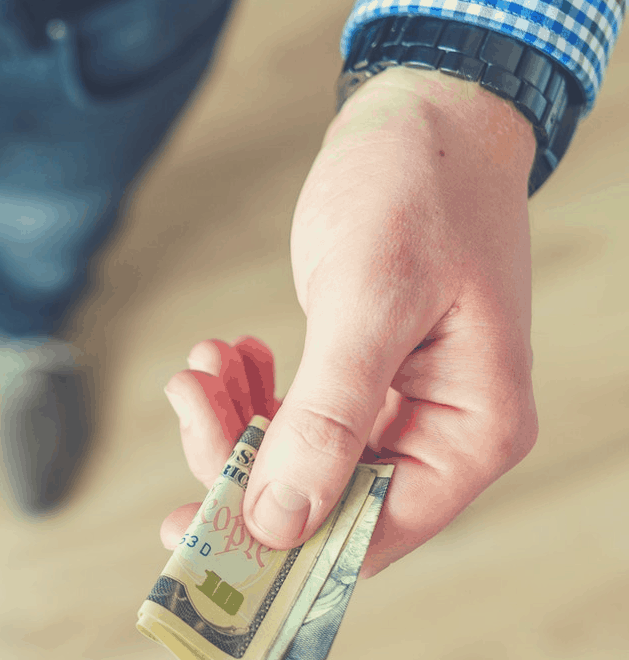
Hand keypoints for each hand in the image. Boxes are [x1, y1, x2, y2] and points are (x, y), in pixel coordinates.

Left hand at [162, 68, 540, 577]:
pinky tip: (225, 355)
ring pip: (296, 462)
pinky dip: (248, 397)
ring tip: (200, 365)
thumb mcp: (370, 297)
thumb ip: (328, 414)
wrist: (426, 113)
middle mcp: (441, 435)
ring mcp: (401, 409)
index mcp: (471, 432)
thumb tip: (280, 522)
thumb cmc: (418, 189)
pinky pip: (294, 419)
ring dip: (235, 424)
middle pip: (321, 503)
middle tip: (188, 401)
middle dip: (240, 464)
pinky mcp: (363, 379)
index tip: (189, 531)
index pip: (368, 534)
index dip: (276, 546)